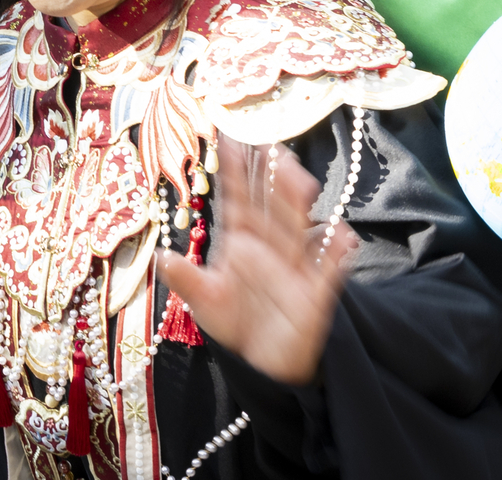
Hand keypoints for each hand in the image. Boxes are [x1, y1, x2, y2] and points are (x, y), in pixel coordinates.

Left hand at [160, 135, 355, 384]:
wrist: (264, 363)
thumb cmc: (236, 320)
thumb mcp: (206, 302)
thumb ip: (187, 280)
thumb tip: (161, 257)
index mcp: (241, 241)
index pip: (237, 199)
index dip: (234, 171)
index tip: (228, 139)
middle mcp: (269, 246)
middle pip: (270, 205)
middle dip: (271, 176)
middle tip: (271, 145)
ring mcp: (294, 267)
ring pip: (298, 227)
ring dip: (299, 204)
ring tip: (299, 178)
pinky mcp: (315, 293)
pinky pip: (327, 269)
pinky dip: (335, 252)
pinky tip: (340, 233)